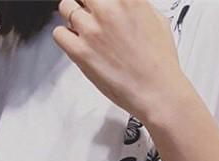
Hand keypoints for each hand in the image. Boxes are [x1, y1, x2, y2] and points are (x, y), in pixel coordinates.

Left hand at [52, 0, 188, 121]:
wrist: (158, 92)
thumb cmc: (160, 63)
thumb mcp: (157, 20)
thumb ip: (135, 6)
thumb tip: (125, 4)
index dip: (97, 1)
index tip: (97, 5)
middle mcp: (107, 9)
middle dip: (85, 3)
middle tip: (90, 14)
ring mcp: (91, 30)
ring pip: (65, 7)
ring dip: (72, 18)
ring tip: (83, 30)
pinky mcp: (80, 52)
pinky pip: (58, 34)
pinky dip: (65, 37)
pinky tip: (77, 44)